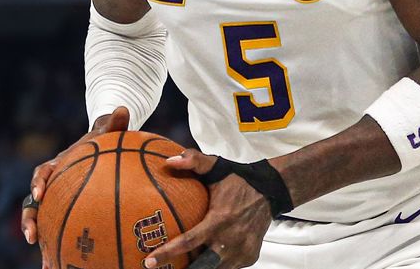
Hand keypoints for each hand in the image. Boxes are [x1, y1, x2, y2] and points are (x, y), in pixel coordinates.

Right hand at [21, 107, 129, 262]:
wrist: (102, 148)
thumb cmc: (104, 139)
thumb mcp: (109, 131)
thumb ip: (115, 122)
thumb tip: (124, 109)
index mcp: (58, 163)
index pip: (43, 171)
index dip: (38, 182)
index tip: (39, 193)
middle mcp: (53, 183)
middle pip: (34, 202)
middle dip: (30, 219)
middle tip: (31, 236)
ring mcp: (57, 198)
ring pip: (43, 221)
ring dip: (42, 241)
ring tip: (46, 263)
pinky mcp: (66, 211)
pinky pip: (60, 229)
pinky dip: (61, 247)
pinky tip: (66, 267)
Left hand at [144, 149, 271, 268]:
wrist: (270, 190)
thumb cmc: (238, 179)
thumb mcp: (216, 167)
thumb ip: (193, 161)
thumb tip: (169, 162)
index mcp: (219, 220)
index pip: (189, 241)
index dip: (168, 253)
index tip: (150, 261)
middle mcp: (230, 240)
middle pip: (202, 266)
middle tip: (168, 268)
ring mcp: (241, 251)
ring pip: (215, 268)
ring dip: (201, 267)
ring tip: (185, 263)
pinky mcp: (249, 257)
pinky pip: (229, 266)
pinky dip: (217, 263)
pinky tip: (208, 257)